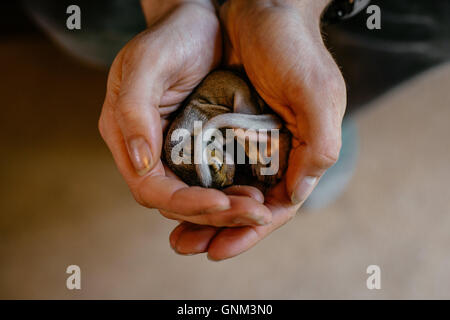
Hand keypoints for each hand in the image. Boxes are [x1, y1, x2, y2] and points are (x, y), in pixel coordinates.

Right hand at [99, 1, 271, 226]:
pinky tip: (257, 192)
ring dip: (227, 209)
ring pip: (195, 195)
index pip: (150, 187)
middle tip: (253, 213)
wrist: (198, 21)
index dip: (183, 203)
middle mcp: (147, 150)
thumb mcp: (148, 63)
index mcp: (125, 134)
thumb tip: (140, 163)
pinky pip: (212, 179)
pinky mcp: (196, 146)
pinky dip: (233, 191)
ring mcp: (173, 150)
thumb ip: (133, 110)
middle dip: (213, 213)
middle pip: (175, 200)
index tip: (220, 203)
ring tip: (259, 209)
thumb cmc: (172, 36)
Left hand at [170, 0, 346, 259]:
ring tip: (179, 233)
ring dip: (204, 214)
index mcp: (305, 152)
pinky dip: (198, 185)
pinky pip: (213, 166)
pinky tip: (177, 195)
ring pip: (228, 191)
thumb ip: (319, 145)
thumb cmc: (292, 46)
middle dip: (220, 230)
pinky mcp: (229, 127)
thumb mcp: (315, 92)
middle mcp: (279, 153)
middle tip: (188, 246)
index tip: (219, 249)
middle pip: (249, 205)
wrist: (262, 8)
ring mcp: (253, 142)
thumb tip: (294, 196)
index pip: (278, 206)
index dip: (250, 231)